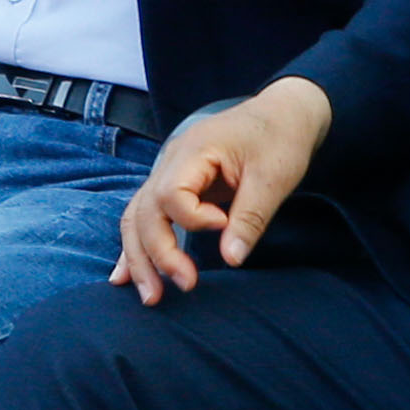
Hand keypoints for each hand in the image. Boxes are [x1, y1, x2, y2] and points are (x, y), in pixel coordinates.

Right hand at [119, 77, 330, 298]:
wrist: (284, 113)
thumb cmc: (280, 139)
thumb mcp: (274, 177)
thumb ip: (249, 218)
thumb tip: (230, 260)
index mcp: (194, 150)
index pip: (172, 194)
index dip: (194, 219)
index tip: (225, 223)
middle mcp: (172, 161)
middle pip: (145, 212)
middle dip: (157, 254)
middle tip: (186, 286)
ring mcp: (169, 172)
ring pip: (138, 217)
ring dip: (140, 258)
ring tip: (151, 296)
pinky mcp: (176, 186)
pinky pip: (146, 216)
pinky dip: (137, 246)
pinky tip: (125, 276)